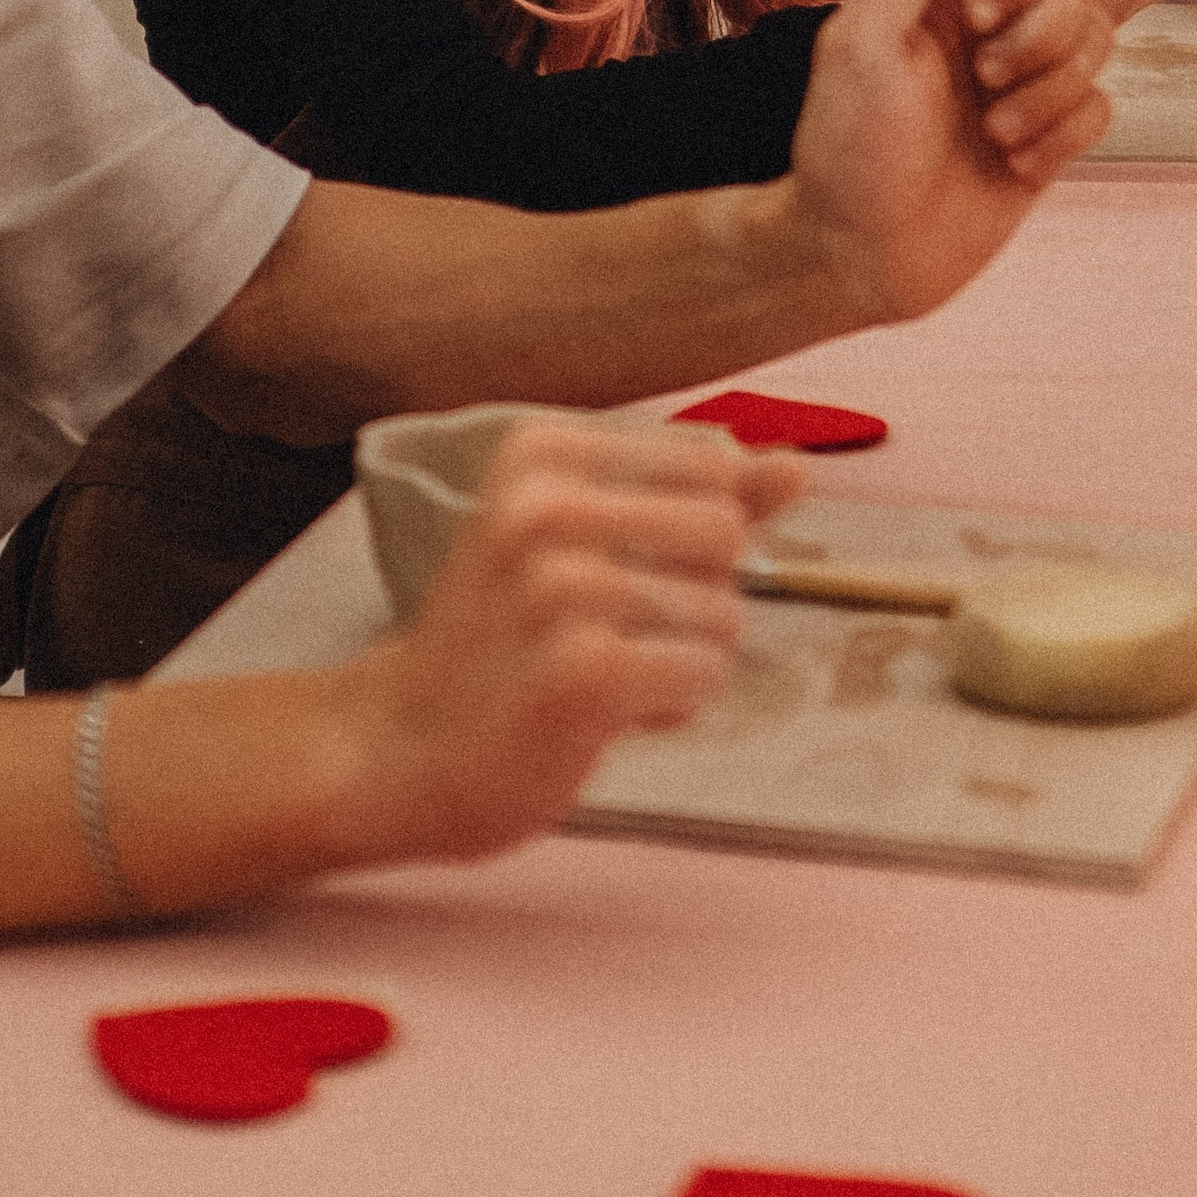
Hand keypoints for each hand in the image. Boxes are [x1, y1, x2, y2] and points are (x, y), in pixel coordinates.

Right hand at [339, 416, 801, 861]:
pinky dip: (672, 705)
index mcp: (542, 451)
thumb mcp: (578, 536)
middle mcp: (546, 504)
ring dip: (681, 661)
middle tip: (611, 631)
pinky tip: (603, 713)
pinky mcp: (582, 672)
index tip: (614, 570)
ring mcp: (561, 588)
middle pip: (726, 536)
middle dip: (696, 598)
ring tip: (597, 673)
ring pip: (723, 615)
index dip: (690, 537)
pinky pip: (704, 676)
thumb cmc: (502, 636)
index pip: (711, 467)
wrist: (399, 746)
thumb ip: (695, 497)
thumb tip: (797, 465)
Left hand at [778, 0, 1114, 328]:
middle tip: (985, 81)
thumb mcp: (859, 45)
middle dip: (1042, 36)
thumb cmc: (848, 150)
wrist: (863, 256)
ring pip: (1097, 43)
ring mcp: (1022, 80)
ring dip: (1051, 92)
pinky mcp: (1048, 135)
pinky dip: (1064, 136)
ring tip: (995, 135)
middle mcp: (988, 26)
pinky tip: (1016, 167)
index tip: (978, 18)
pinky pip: (1100, 107)